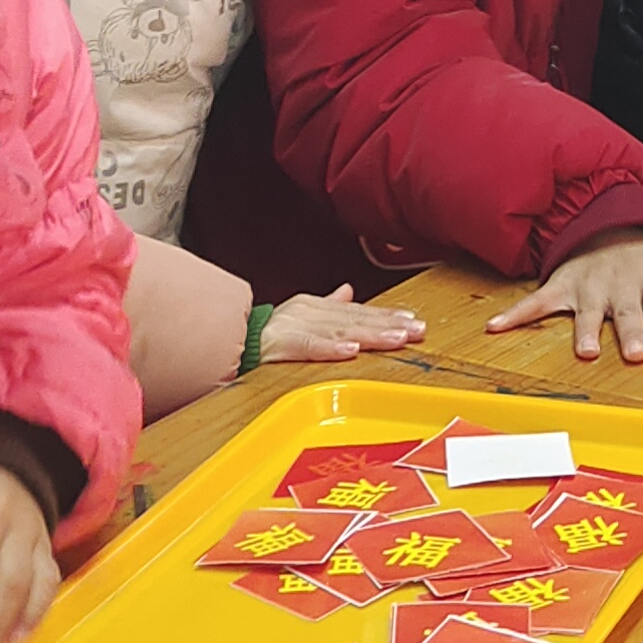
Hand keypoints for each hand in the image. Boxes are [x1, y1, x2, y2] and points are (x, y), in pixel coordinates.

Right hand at [262, 284, 428, 361]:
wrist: (225, 343)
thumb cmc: (263, 334)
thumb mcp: (299, 315)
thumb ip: (327, 305)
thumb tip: (349, 292)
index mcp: (314, 307)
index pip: (358, 311)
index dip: (386, 316)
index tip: (413, 321)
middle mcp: (308, 312)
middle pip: (355, 319)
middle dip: (388, 324)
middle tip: (417, 330)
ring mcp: (294, 326)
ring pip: (339, 330)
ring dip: (370, 334)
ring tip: (396, 338)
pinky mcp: (279, 344)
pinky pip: (308, 347)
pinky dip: (330, 348)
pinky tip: (351, 351)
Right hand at [489, 228, 642, 363]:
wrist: (607, 217)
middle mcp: (619, 284)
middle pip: (627, 312)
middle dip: (632, 332)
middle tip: (636, 353)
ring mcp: (588, 286)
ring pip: (588, 311)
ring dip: (587, 330)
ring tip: (587, 350)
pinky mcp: (562, 286)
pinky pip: (536, 301)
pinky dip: (516, 315)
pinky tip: (497, 328)